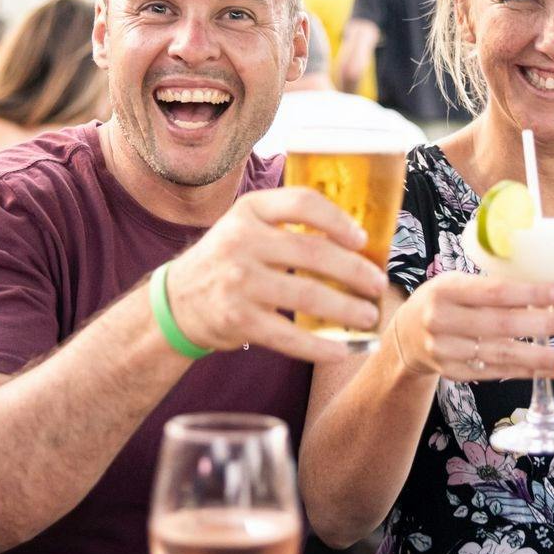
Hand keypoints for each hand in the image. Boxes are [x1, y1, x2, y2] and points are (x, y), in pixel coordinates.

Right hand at [162, 187, 387, 363]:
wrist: (176, 301)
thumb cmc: (226, 261)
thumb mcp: (246, 227)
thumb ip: (287, 225)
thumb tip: (355, 243)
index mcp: (249, 210)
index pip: (302, 203)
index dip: (339, 220)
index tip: (362, 239)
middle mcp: (241, 241)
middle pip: (313, 252)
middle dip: (355, 271)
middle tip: (377, 284)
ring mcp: (238, 281)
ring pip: (307, 295)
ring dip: (346, 309)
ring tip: (367, 316)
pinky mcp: (238, 319)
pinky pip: (289, 336)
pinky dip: (320, 346)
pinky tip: (342, 350)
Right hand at [388, 271, 553, 381]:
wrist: (405, 336)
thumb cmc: (442, 301)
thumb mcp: (456, 282)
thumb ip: (492, 286)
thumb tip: (547, 288)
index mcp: (446, 289)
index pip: (495, 291)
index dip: (531, 293)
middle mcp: (441, 320)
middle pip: (500, 325)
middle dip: (543, 324)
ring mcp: (446, 350)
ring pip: (500, 354)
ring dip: (540, 357)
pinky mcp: (453, 372)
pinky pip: (496, 372)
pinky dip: (527, 372)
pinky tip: (551, 369)